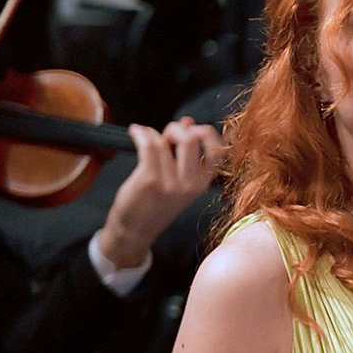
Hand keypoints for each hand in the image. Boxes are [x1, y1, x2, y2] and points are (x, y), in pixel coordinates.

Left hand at [97, 117, 223, 271]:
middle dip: (177, 128)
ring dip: (152, 132)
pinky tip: (134, 132)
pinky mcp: (150, 180)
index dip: (204, 133)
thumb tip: (189, 122)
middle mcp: (191, 184)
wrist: (135, 230)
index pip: (218, 151)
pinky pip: (148, 145)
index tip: (189, 132)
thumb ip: (185, 153)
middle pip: (192, 138)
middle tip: (165, 135)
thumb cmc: (155, 204)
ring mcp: (171, 183)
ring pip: (164, 140)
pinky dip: (140, 133)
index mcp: (202, 184)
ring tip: (144, 136)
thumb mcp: (179, 182)